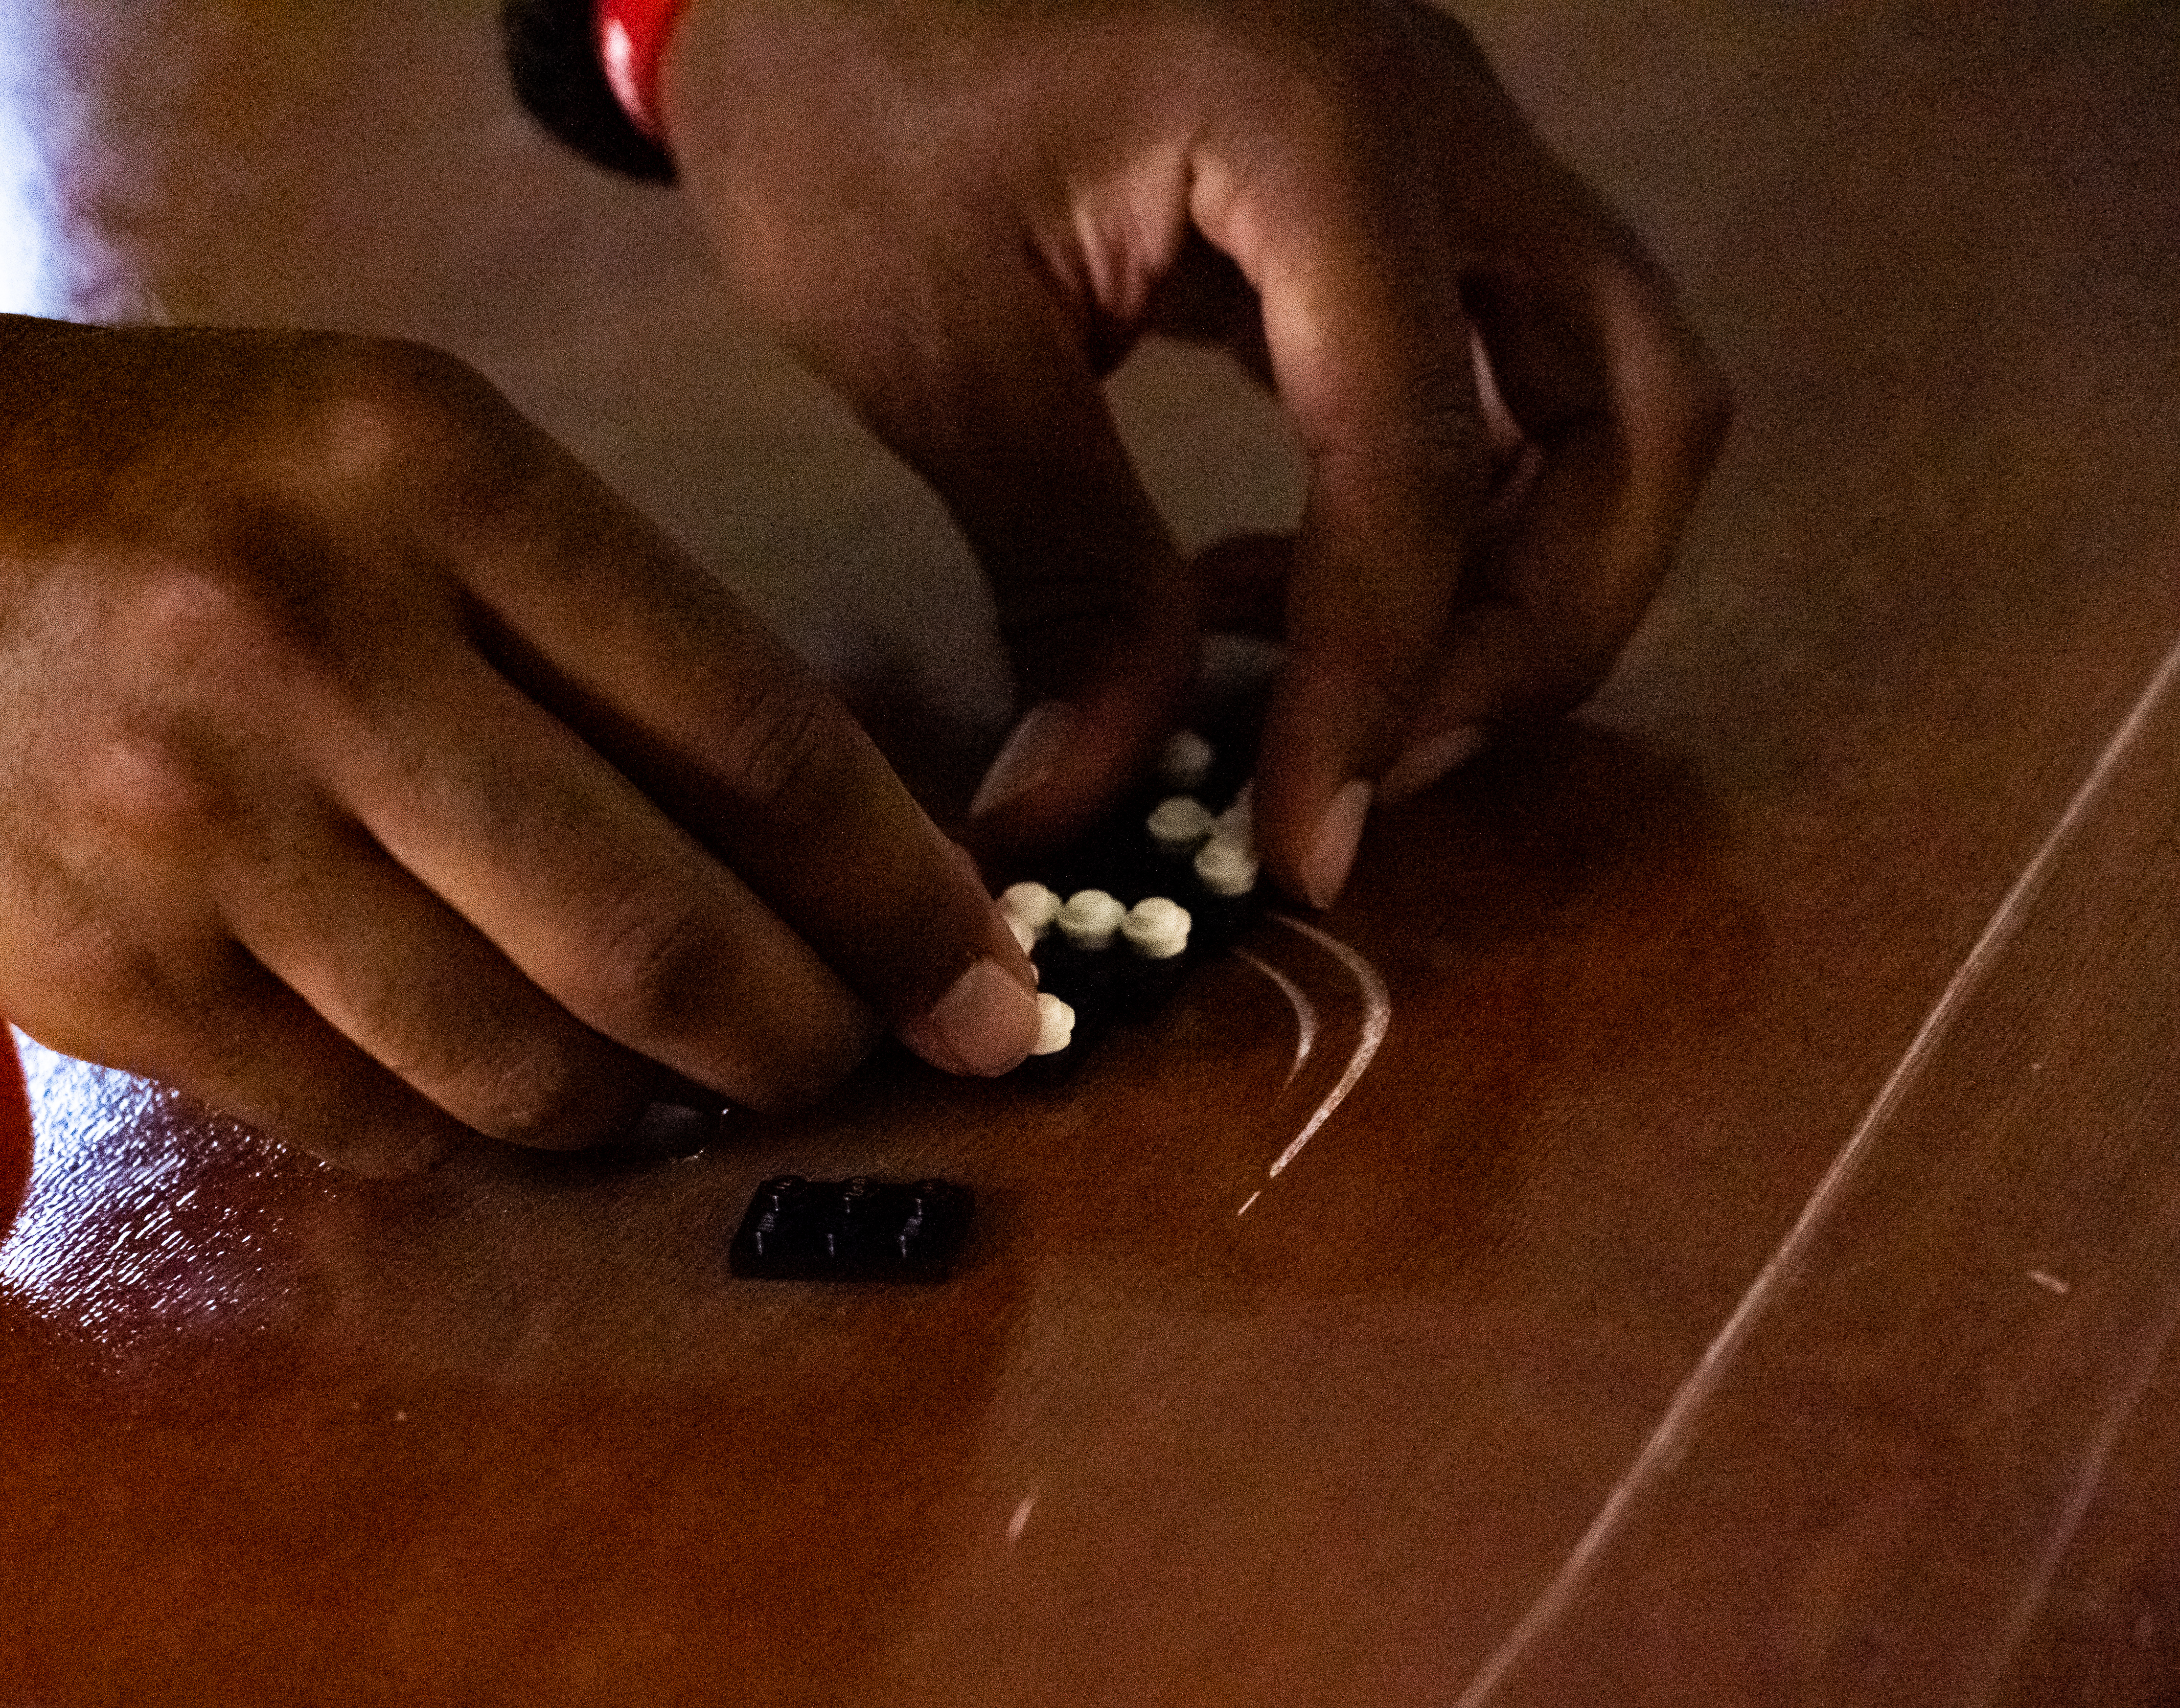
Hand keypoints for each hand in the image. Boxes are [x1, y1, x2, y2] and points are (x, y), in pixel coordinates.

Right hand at [0, 318, 1039, 1173]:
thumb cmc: (140, 485)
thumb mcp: (378, 452)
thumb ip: (585, 628)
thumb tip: (797, 852)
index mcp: (429, 473)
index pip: (755, 733)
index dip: (906, 899)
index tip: (995, 991)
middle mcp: (323, 643)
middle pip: (658, 934)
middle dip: (804, 1039)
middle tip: (861, 1064)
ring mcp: (206, 826)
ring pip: (522, 1063)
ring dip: (635, 1104)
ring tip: (667, 1078)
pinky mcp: (119, 975)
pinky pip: (369, 1118)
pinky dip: (465, 1124)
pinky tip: (487, 1081)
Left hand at [658, 0, 1730, 902]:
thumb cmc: (841, 94)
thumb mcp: (933, 345)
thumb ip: (1054, 571)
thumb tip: (1083, 807)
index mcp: (1324, 133)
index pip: (1419, 461)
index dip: (1375, 683)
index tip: (1297, 845)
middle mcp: (1440, 123)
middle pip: (1634, 410)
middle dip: (1536, 625)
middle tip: (1375, 767)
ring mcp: (1435, 149)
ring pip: (1599, 395)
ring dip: (1508, 578)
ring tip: (1323, 691)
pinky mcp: (1386, 197)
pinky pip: (1498, 375)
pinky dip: (1435, 514)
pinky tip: (1268, 587)